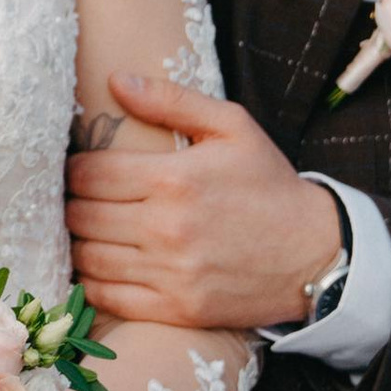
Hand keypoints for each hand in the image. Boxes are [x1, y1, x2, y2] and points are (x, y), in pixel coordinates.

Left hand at [65, 69, 342, 333]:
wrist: (317, 251)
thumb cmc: (269, 184)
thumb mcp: (232, 127)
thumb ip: (171, 100)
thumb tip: (116, 81)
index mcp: (173, 179)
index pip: (87, 174)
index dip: (74, 169)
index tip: (83, 169)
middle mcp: (166, 228)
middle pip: (80, 216)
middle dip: (73, 204)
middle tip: (83, 200)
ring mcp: (170, 273)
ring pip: (87, 257)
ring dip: (80, 243)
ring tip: (92, 231)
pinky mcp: (176, 308)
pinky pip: (107, 297)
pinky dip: (92, 282)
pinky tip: (103, 266)